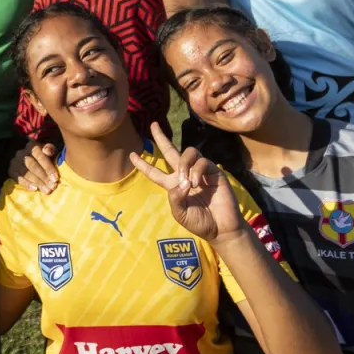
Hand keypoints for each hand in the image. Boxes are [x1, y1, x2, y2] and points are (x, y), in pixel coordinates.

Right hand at [10, 140, 60, 193]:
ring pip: (26, 173)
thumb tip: (48, 151)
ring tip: (46, 190)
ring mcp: (15, 162)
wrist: (27, 158)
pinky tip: (35, 189)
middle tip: (52, 186)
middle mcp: (22, 153)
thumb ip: (50, 149)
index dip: (48, 168)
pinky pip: (18, 178)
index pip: (40, 156)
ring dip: (37, 182)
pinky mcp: (11, 170)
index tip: (56, 178)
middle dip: (44, 177)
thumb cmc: (42, 156)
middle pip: (33, 166)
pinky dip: (27, 184)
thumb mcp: (48, 150)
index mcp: (32, 146)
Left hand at [130, 123, 244, 245]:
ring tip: (187, 182)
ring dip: (184, 165)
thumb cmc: (199, 222)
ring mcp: (200, 172)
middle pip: (170, 151)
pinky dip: (197, 171)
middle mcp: (185, 175)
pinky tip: (197, 183)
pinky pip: (203, 161)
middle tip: (153, 125)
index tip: (132, 155)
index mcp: (173, 186)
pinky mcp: (214, 172)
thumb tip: (182, 180)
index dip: (143, 164)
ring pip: (188, 152)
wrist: (221, 228)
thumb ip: (175, 198)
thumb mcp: (180, 213)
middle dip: (161, 138)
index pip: (155, 172)